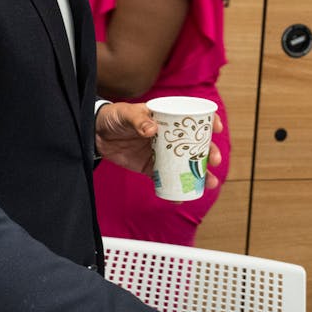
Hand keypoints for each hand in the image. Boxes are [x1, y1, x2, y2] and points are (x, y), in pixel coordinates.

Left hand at [94, 102, 221, 187]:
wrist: (95, 134)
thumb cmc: (114, 117)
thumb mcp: (126, 113)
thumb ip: (138, 120)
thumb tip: (152, 129)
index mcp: (167, 118)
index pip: (192, 118)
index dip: (208, 122)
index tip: (216, 129)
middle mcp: (169, 136)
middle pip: (195, 144)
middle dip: (208, 153)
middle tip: (214, 161)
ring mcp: (161, 152)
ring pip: (185, 164)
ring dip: (199, 174)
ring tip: (209, 183)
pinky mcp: (150, 167)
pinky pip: (165, 179)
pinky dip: (174, 189)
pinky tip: (182, 197)